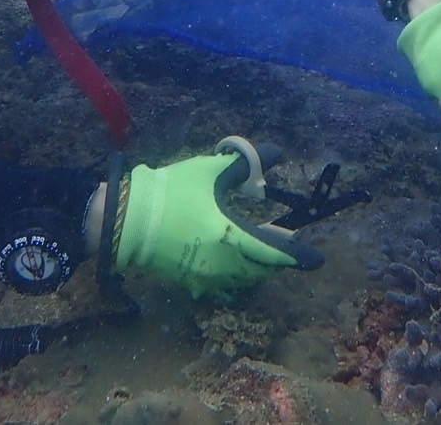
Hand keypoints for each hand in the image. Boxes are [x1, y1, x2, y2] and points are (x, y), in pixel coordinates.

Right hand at [115, 140, 321, 298]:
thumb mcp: (210, 170)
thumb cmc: (169, 193)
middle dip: (276, 259)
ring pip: (244, 281)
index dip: (299, 256)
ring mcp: (205, 279)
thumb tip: (277, 154)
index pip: (276, 254)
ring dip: (257, 268)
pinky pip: (223, 286)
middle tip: (285, 243)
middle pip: (262, 271)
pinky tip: (231, 258)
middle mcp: (223, 266)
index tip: (318, 260)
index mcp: (231, 238)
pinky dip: (235, 275)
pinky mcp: (190, 283)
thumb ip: (246, 163)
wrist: (123, 221)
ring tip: (260, 248)